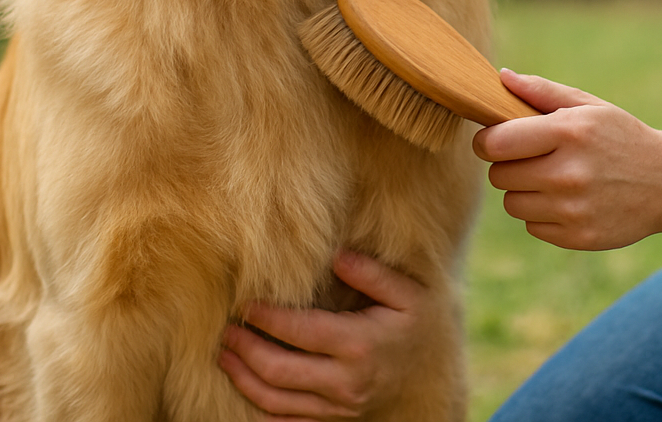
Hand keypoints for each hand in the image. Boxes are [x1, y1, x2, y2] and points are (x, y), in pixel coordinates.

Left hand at [218, 250, 427, 419]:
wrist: (436, 375)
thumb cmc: (420, 326)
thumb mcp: (410, 292)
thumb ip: (373, 273)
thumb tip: (336, 256)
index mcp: (360, 344)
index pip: (299, 331)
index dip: (266, 318)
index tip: (246, 304)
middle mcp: (346, 381)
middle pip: (278, 372)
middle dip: (245, 350)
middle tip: (227, 331)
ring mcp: (340, 407)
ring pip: (276, 402)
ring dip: (243, 379)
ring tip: (225, 357)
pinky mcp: (335, 421)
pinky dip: (262, 408)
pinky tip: (247, 386)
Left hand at [472, 69, 661, 250]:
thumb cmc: (621, 138)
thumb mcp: (590, 106)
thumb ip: (542, 92)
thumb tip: (501, 76)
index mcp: (569, 132)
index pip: (496, 143)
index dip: (487, 141)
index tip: (494, 139)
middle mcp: (569, 173)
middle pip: (499, 175)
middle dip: (508, 165)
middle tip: (533, 158)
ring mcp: (573, 209)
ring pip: (512, 203)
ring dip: (524, 192)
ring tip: (554, 179)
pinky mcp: (578, 238)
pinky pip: (532, 226)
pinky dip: (543, 215)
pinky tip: (568, 201)